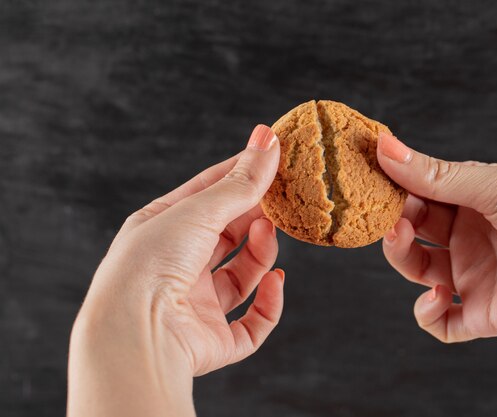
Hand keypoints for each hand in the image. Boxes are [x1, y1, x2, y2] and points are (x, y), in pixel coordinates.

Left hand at [68, 125, 283, 416]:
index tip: (272, 155)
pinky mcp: (213, 340)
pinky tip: (276, 282)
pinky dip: (269, 303)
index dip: (239, 174)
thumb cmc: (151, 263)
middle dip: (254, 214)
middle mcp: (177, 266)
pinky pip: (252, 323)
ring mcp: (194, 305)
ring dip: (262, 254)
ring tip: (267, 233)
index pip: (207, 194)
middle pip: (227, 234)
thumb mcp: (198, 211)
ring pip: (242, 276)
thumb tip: (268, 138)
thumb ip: (239, 182)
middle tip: (282, 197)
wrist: (134, 334)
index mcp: (162, 230)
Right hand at [377, 132, 496, 359]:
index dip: (397, 190)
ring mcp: (471, 276)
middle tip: (390, 214)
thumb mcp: (491, 185)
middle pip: (413, 232)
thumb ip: (433, 174)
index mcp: (472, 203)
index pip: (421, 195)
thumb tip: (384, 146)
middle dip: (395, 222)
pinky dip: (427, 312)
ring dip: (400, 257)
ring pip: (416, 271)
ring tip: (401, 239)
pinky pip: (438, 322)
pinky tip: (439, 294)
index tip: (375, 182)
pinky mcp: (479, 313)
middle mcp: (468, 239)